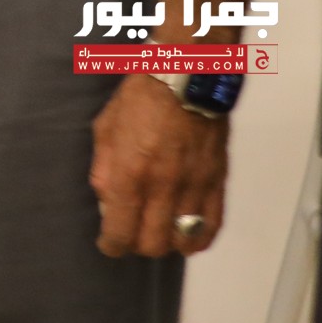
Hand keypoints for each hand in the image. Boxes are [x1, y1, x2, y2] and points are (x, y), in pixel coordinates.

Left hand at [90, 74, 227, 256]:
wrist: (187, 77)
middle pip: (153, 244)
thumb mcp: (105, 128)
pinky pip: (213, 225)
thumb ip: (104, 169)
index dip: (111, 245)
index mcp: (132, 173)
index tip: (108, 243)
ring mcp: (194, 187)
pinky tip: (187, 234)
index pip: (121, 230)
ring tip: (158, 231)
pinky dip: (199, 238)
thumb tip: (106, 201)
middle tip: (131, 233)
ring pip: (183, 241)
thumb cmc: (139, 98)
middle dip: (137, 245)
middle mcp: (164, 187)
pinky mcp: (217, 182)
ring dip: (168, 243)